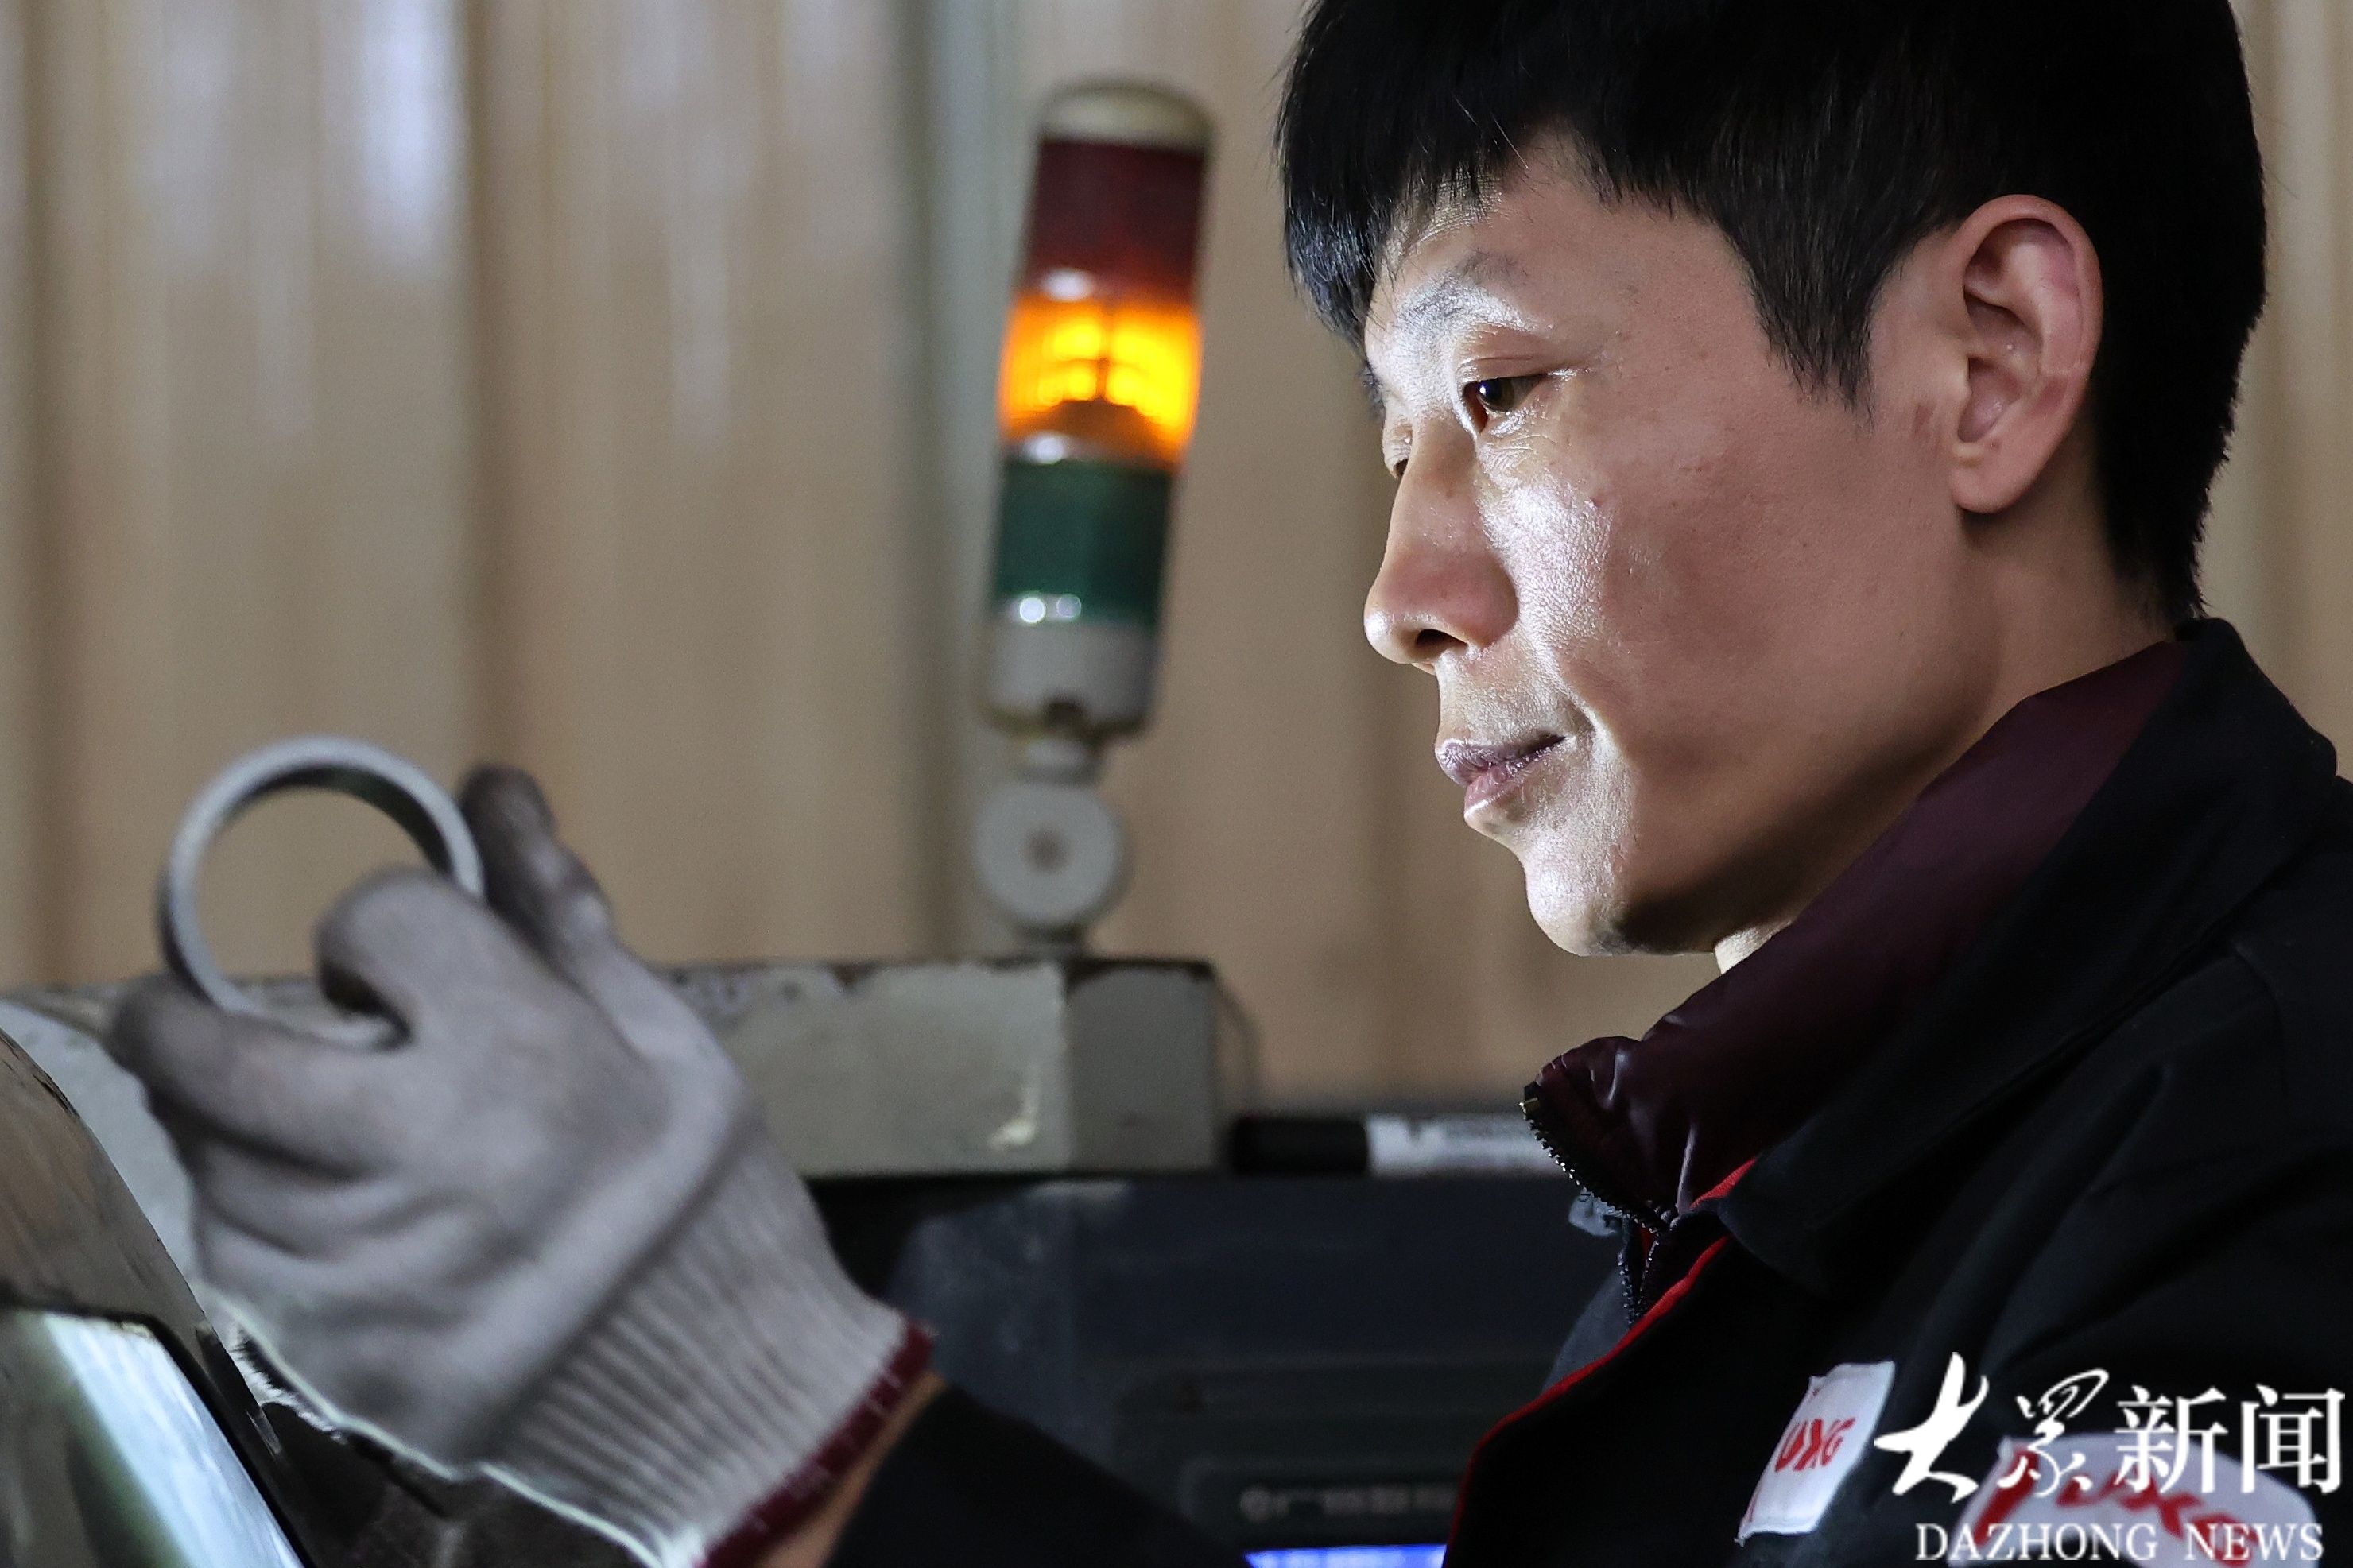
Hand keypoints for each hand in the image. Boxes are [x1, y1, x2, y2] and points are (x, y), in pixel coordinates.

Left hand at [108, 767, 923, 1567]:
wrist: (730, 1394)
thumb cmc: (707, 1197)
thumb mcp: (666, 1041)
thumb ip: (560, 920)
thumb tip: (493, 792)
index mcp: (527, 1058)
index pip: (379, 920)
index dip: (379, 920)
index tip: (390, 950)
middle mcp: (429, 1159)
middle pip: (220, 1059)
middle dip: (173, 1020)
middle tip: (171, 1012)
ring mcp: (373, 1272)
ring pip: (215, 1167)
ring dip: (225, 1127)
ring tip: (277, 1118)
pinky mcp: (343, 1360)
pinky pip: (239, 1271)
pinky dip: (250, 1224)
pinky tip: (307, 1210)